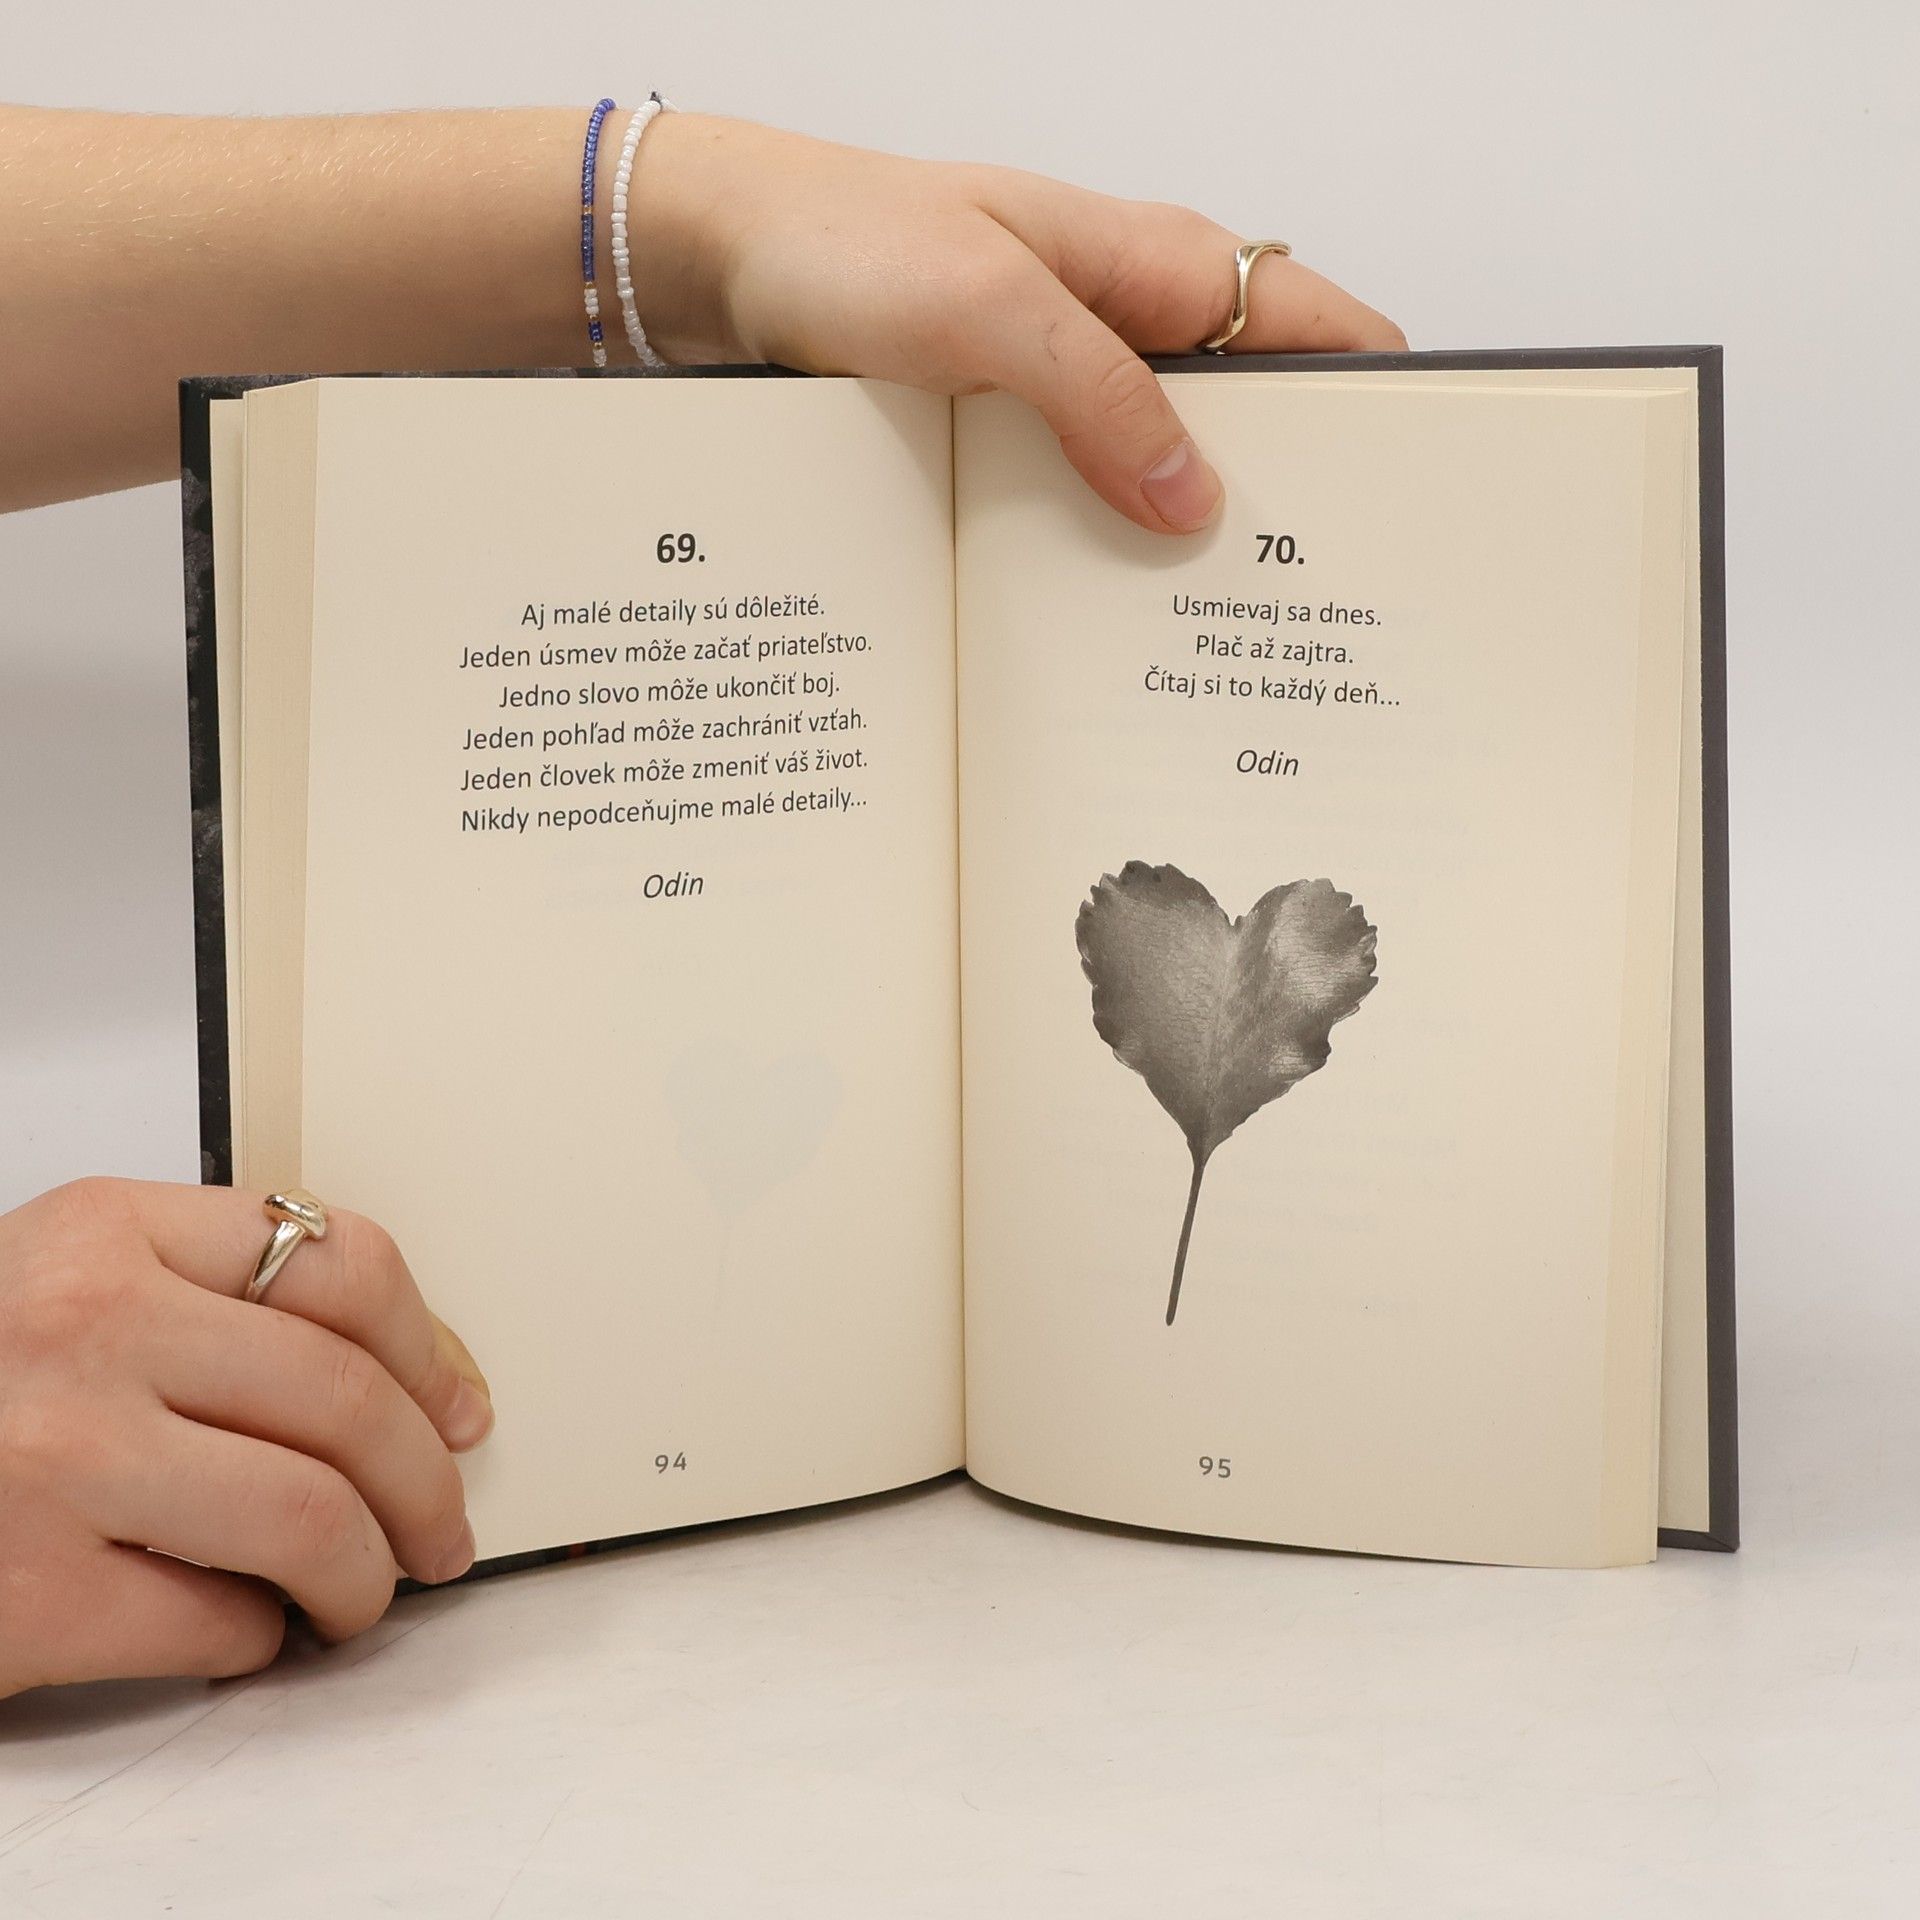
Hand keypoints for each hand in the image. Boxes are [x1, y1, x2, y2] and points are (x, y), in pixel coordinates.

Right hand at [0, 1178, 492, 1696]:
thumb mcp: (74, 1286)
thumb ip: (219, 1301)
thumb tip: (422, 1383)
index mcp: (109, 1231)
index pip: (346, 1264)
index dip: (433, 1352)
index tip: (460, 1410)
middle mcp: (85, 1329)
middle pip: (348, 1402)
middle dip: (429, 1485)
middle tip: (442, 1529)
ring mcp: (53, 1461)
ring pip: (310, 1518)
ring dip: (367, 1575)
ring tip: (361, 1594)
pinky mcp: (27, 1596)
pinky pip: (220, 1623)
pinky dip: (259, 1640)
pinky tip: (242, 1627)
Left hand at [627, 115, 1406, 533]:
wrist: (718, 255)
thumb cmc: (844, 241)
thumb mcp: (988, 312)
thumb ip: (1102, 396)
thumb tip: (1195, 499)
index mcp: (1156, 262)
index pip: (1317, 328)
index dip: (1371, 409)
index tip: (1387, 504)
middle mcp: (1125, 320)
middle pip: (1249, 419)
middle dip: (1272, 502)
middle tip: (1279, 606)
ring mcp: (1067, 378)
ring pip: (1162, 467)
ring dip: (1171, 535)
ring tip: (1185, 631)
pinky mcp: (1010, 424)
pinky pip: (1082, 488)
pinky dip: (1095, 538)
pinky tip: (1088, 604)